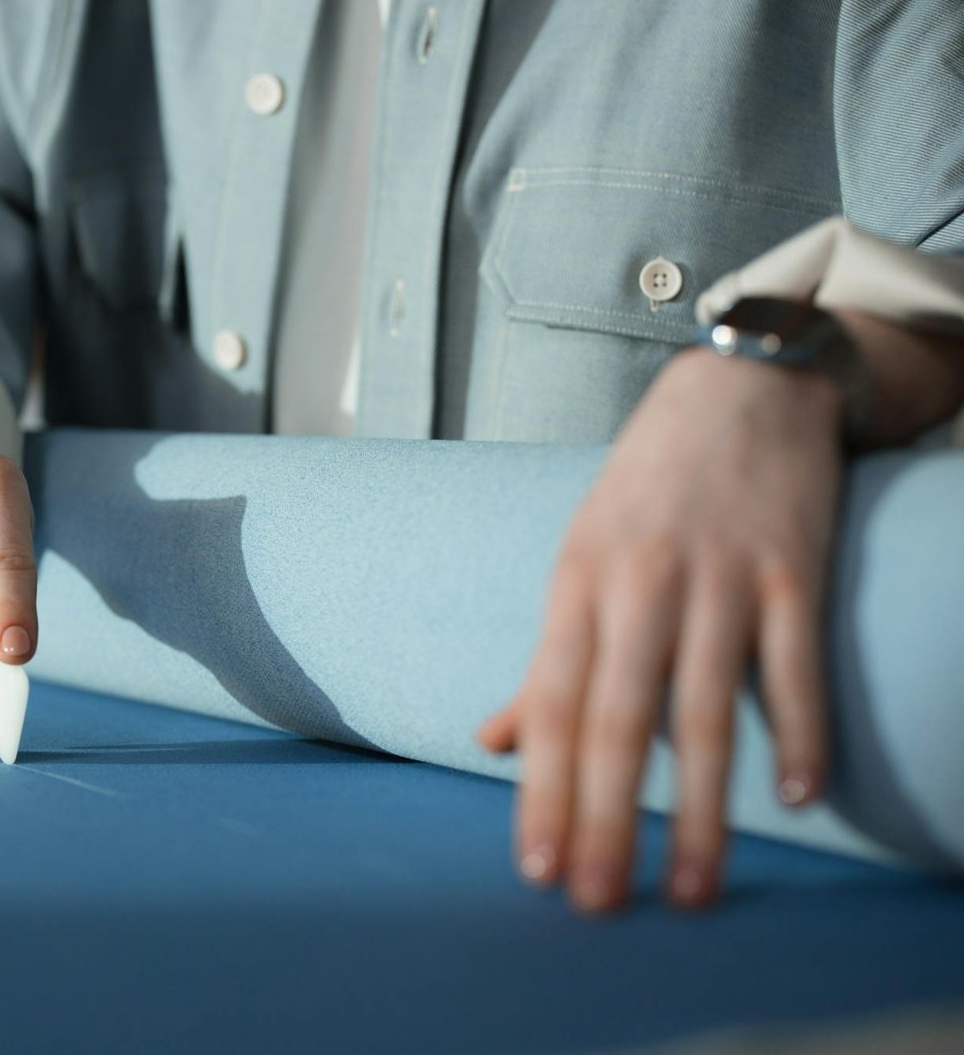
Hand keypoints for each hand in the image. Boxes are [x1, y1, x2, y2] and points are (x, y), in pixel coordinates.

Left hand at [477, 348, 844, 912]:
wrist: (738, 388)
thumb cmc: (646, 493)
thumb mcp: (578, 564)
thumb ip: (545, 662)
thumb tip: (493, 740)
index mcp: (576, 586)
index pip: (553, 706)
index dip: (544, 792)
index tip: (538, 870)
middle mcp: (639, 584)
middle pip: (618, 717)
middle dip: (605, 818)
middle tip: (600, 902)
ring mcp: (718, 575)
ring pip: (705, 706)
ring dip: (704, 806)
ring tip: (696, 888)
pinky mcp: (790, 566)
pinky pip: (795, 660)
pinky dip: (797, 727)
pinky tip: (799, 795)